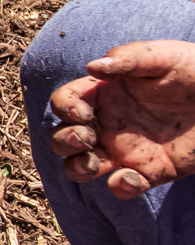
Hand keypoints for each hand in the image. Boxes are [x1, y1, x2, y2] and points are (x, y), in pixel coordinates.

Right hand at [50, 39, 194, 196]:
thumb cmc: (193, 70)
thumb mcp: (164, 57)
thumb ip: (128, 58)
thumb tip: (93, 67)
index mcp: (103, 94)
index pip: (65, 102)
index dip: (64, 108)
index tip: (81, 113)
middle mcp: (107, 123)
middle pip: (63, 138)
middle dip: (64, 141)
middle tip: (85, 138)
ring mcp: (125, 150)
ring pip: (82, 166)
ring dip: (78, 168)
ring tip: (94, 164)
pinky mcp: (149, 171)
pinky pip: (123, 186)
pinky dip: (120, 187)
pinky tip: (133, 178)